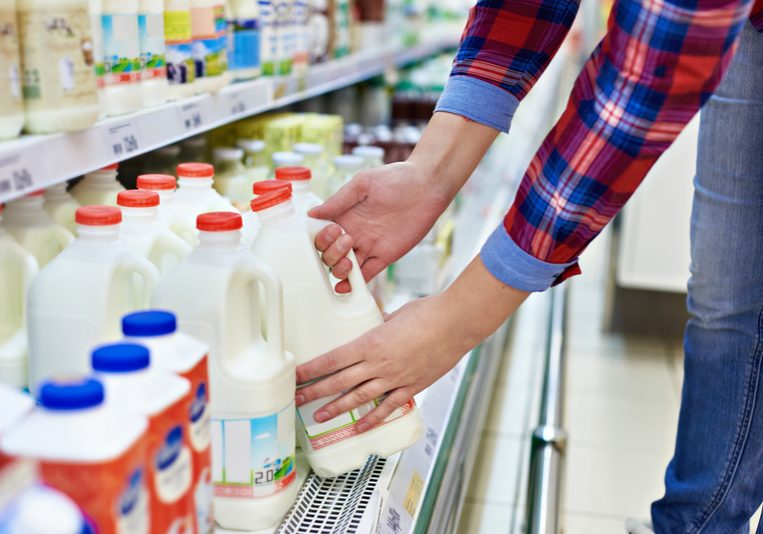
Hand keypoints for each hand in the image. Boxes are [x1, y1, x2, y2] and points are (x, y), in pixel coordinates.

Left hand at [295, 293, 470, 431]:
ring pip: (358, 398)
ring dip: (337, 408)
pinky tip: (360, 427)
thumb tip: (374, 324)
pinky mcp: (411, 387)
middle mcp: (379, 364)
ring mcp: (394, 378)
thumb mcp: (395, 315)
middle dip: (315, 391)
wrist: (456, 323)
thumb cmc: (428, 313)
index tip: (297, 376)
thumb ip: (380, 324)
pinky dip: (372, 419)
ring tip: (319, 416)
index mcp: (371, 343)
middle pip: (339, 381)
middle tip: (297, 399)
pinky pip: (387, 407)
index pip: (332, 359)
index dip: (312, 370)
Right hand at [309, 161, 449, 292]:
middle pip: (331, 255)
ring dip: (340, 269)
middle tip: (347, 239)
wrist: (426, 186)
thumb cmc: (396, 178)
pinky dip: (355, 283)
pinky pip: (367, 274)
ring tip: (349, 261)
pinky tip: (345, 286)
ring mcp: (369, 246)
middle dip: (332, 253)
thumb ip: (338, 200)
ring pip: (345, 267)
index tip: (332, 230)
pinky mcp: (385, 256)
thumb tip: (312, 213)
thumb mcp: (362, 184)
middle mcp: (354, 233)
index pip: (323, 235)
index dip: (322, 238)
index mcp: (345, 216)